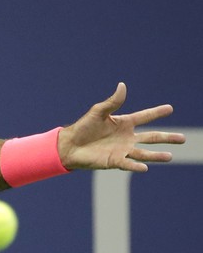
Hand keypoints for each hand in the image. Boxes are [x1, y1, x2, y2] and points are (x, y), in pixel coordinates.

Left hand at [58, 83, 185, 171]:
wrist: (70, 145)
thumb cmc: (83, 127)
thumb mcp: (98, 112)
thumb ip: (113, 101)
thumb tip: (122, 85)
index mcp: (124, 123)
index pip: (144, 117)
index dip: (156, 112)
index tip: (170, 108)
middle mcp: (127, 137)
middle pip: (151, 137)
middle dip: (167, 137)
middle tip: (183, 138)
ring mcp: (122, 150)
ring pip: (144, 153)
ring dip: (156, 155)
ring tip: (170, 156)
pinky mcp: (114, 161)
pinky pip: (128, 163)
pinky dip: (136, 165)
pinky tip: (145, 167)